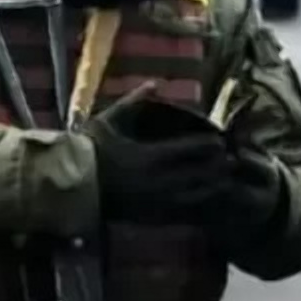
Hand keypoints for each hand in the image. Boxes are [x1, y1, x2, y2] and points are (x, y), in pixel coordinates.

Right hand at [85, 93, 229, 223]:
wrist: (69, 185)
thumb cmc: (89, 150)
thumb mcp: (110, 120)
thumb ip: (134, 101)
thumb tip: (154, 83)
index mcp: (149, 156)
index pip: (189, 150)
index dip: (208, 146)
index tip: (221, 141)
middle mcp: (156, 181)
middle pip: (197, 174)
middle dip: (216, 167)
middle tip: (231, 161)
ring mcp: (153, 202)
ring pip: (193, 197)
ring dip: (211, 189)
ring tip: (225, 183)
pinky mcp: (147, 218)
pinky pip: (178, 215)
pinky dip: (194, 209)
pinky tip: (204, 204)